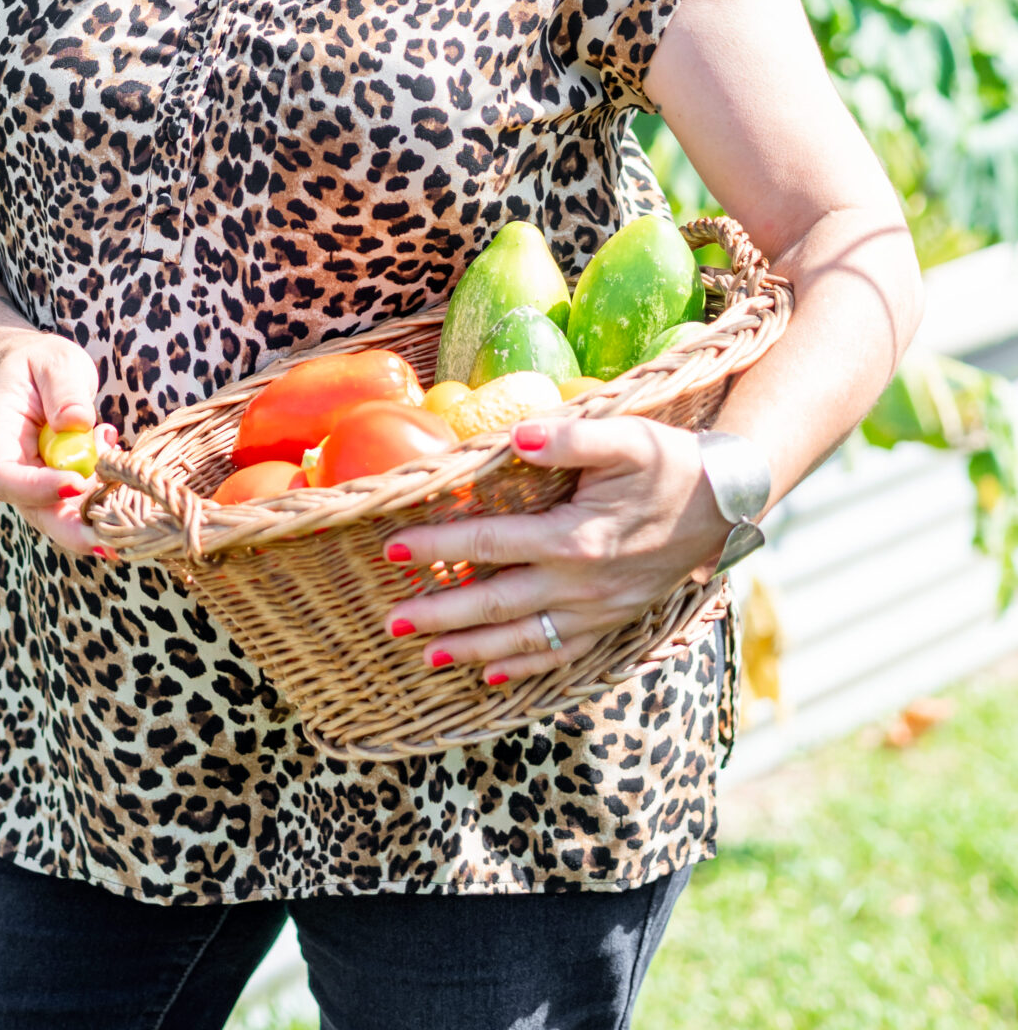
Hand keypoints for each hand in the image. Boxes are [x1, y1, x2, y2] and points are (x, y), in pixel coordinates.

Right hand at [0, 331, 116, 558]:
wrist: (33, 374)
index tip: (76, 483)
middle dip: (70, 530)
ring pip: (60, 516)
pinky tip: (122, 464)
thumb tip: (77, 423)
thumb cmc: (39, 364)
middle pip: (33, 510)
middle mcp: (12, 468)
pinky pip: (81, 504)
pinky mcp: (60, 489)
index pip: (4, 474)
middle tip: (108, 544)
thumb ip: (64, 389)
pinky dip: (107, 497)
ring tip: (131, 500)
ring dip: (96, 517)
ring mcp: (35, 483)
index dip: (36, 487)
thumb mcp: (54, 361)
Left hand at [379, 413, 735, 687]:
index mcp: (576, 538)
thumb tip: (516, 437)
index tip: (391, 550)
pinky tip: (492, 678)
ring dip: (470, 650)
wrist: (725, 504)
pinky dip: (522, 668)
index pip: (489, 544)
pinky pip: (560, 655)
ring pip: (522, 640)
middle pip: (495, 605)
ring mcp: (597, 610)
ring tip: (424, 657)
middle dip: (439, 615)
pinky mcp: (611, 622)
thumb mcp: (627, 437)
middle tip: (390, 622)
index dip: (438, 547)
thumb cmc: (671, 463)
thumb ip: (571, 438)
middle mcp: (581, 584)